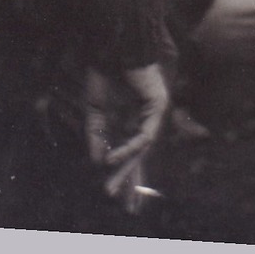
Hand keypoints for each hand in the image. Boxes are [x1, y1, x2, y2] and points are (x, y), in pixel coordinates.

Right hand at [83, 63, 169, 212]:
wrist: (114, 45)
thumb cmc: (105, 71)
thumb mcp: (95, 109)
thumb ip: (96, 134)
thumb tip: (96, 160)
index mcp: (130, 119)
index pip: (130, 152)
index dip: (123, 174)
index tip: (115, 197)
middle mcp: (145, 118)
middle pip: (140, 157)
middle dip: (132, 182)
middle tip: (127, 209)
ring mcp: (154, 112)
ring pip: (142, 150)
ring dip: (125, 170)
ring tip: (110, 190)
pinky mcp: (159, 104)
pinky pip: (145, 134)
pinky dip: (128, 147)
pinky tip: (111, 159)